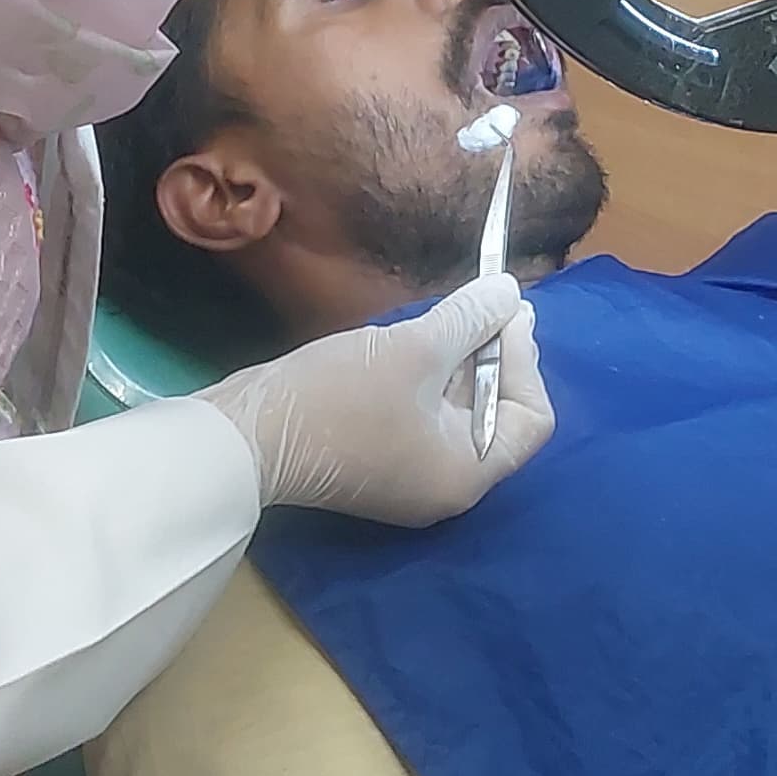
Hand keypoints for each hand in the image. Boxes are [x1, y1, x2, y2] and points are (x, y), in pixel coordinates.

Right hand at [199, 275, 552, 521]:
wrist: (245, 435)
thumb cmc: (339, 398)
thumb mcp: (414, 349)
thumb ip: (470, 319)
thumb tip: (510, 292)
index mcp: (467, 473)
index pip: (531, 418)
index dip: (523, 360)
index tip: (503, 312)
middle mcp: (446, 483)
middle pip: (495, 412)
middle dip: (494, 353)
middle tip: (487, 300)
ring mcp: (408, 473)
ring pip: (455, 408)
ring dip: (460, 359)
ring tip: (456, 310)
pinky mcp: (377, 456)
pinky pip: (422, 412)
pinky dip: (429, 374)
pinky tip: (419, 336)